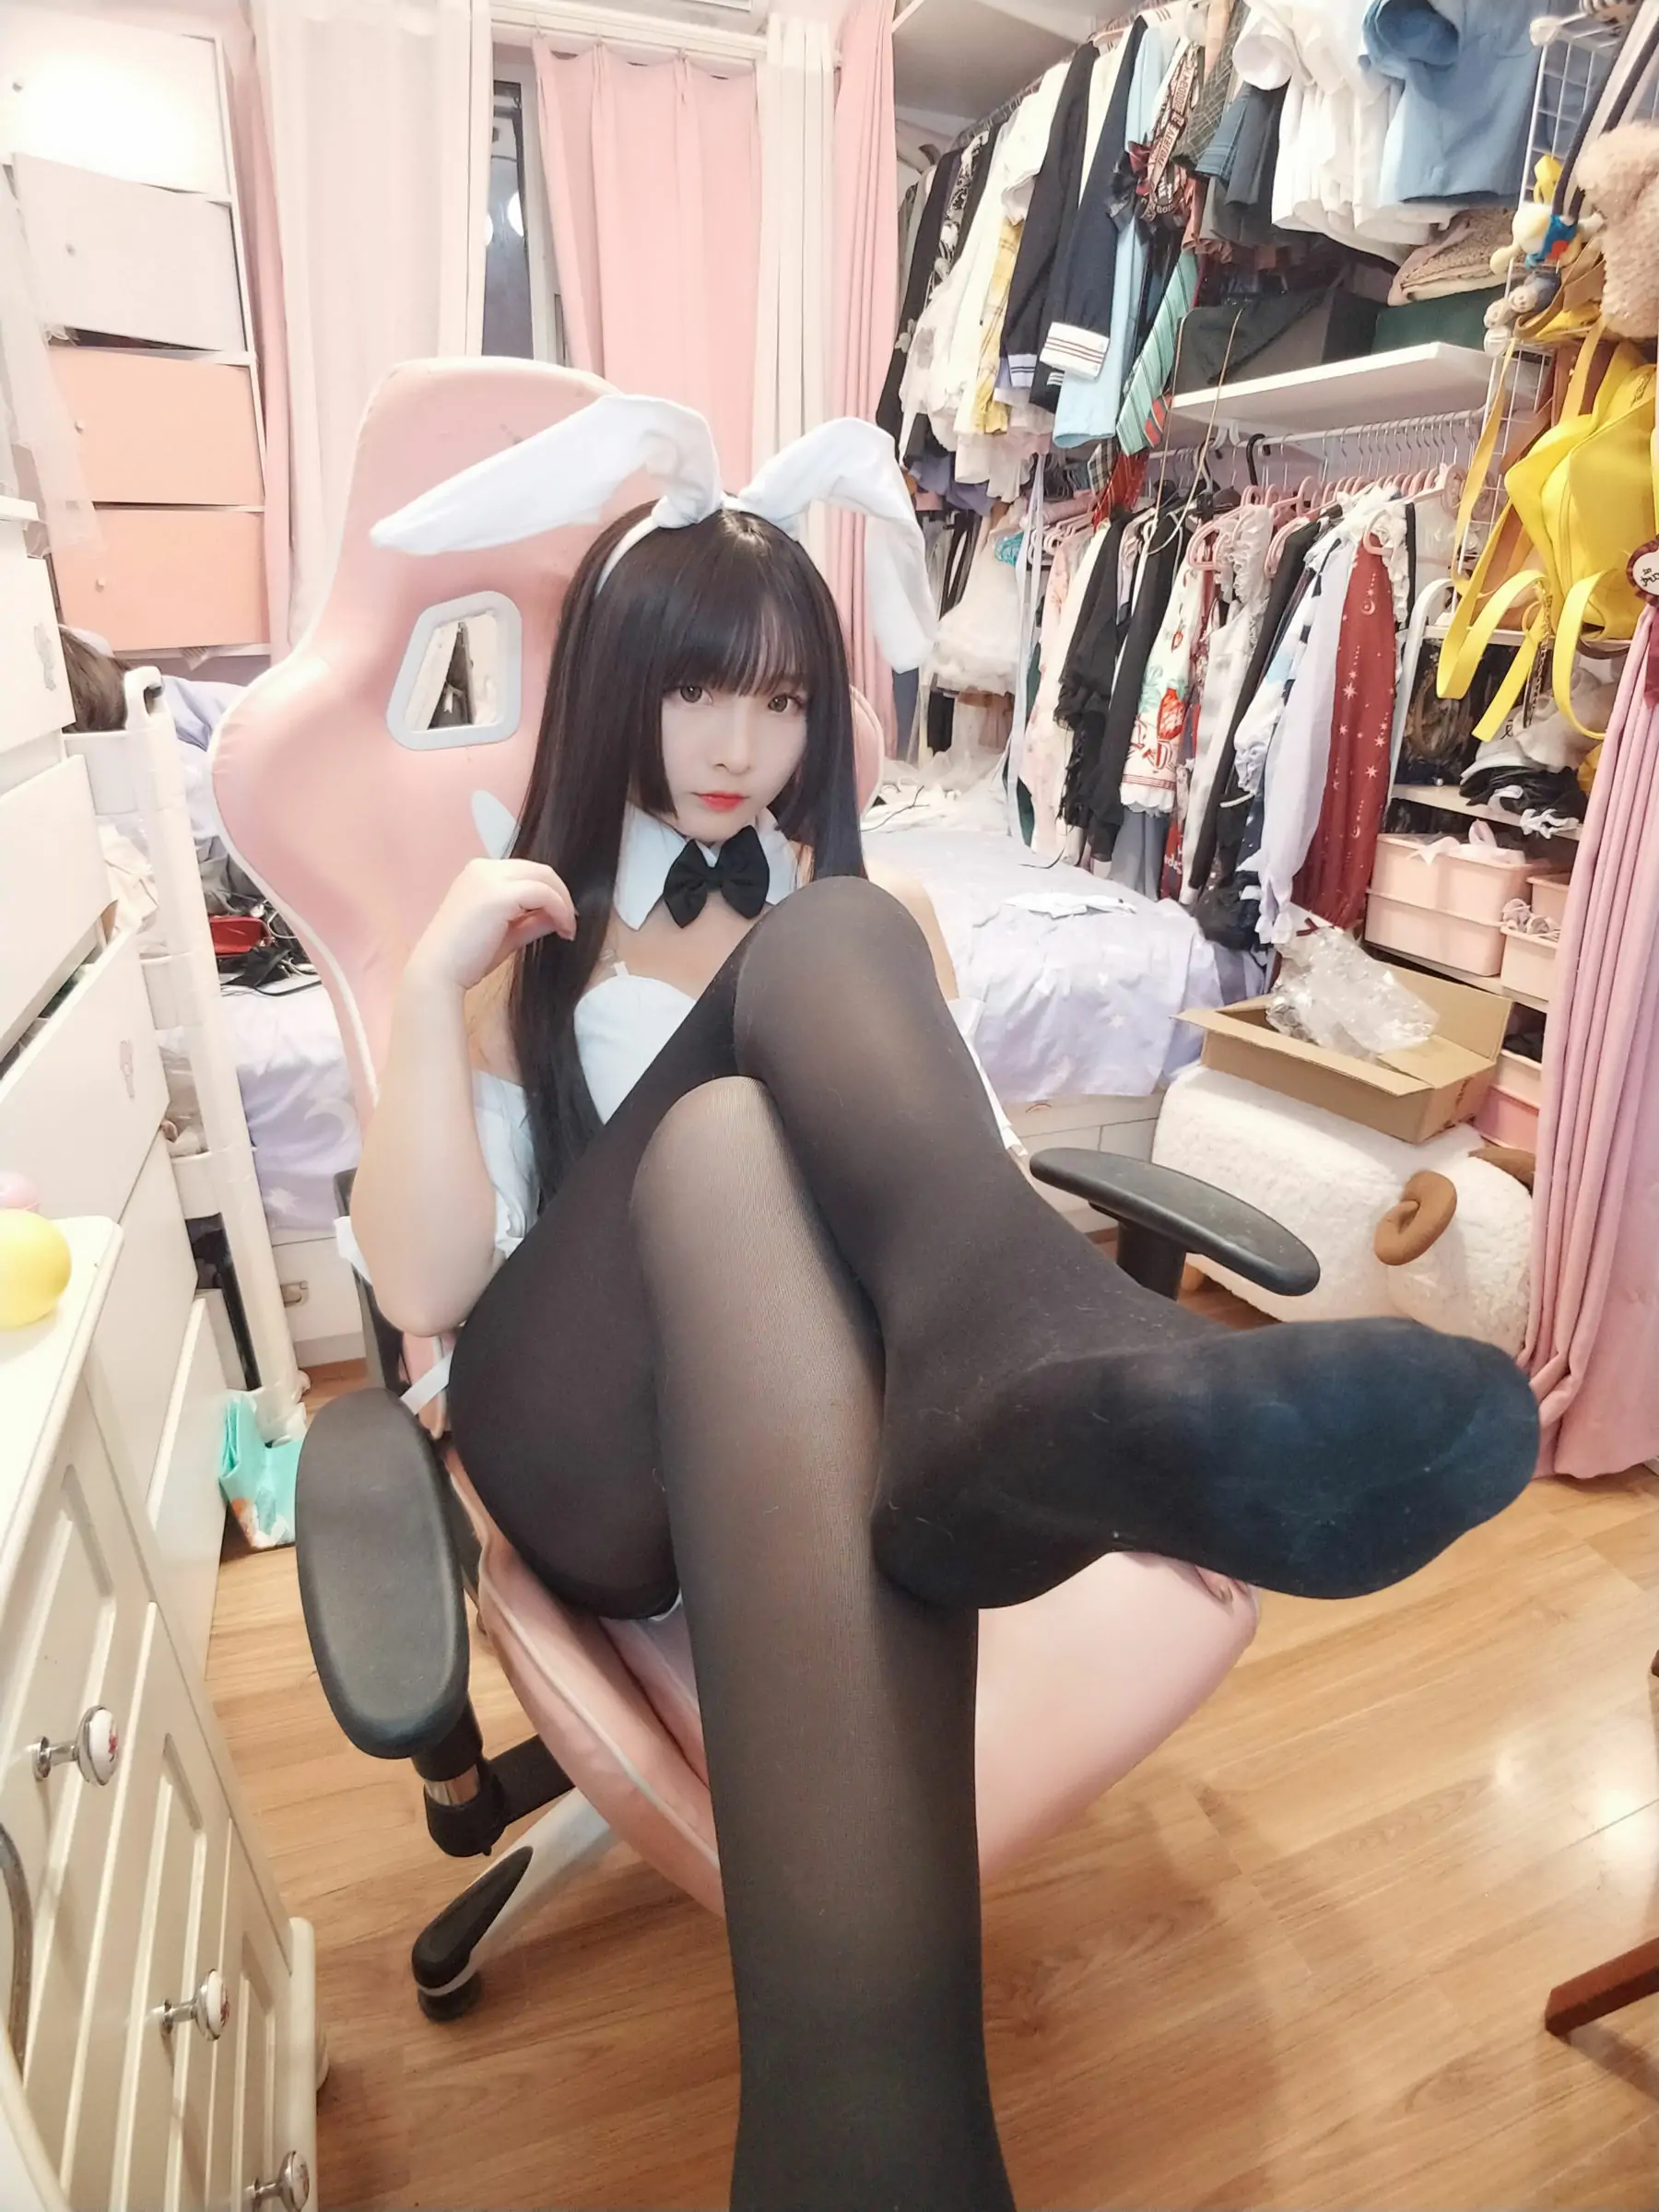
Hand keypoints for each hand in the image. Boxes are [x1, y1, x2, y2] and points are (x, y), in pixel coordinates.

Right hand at [407, 858, 575, 993]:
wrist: (439, 973)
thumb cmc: (466, 959)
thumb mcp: (506, 934)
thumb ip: (530, 921)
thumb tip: (559, 916)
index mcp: (479, 874)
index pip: (525, 873)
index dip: (549, 892)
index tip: (563, 918)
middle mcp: (483, 868)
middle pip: (538, 870)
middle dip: (561, 894)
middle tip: (571, 922)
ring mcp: (489, 878)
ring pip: (544, 877)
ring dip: (564, 902)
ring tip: (569, 929)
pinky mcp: (499, 894)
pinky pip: (543, 893)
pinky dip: (561, 909)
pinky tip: (564, 930)